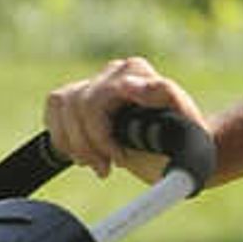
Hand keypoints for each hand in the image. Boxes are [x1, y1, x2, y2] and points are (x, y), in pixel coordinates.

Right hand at [42, 57, 209, 179]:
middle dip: (86, 144)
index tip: (119, 160)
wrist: (186, 148)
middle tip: (105, 169)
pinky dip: (61, 133)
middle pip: (74, 105)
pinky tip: (80, 152)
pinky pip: (55, 106)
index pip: (92, 102)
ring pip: (60, 104)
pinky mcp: (84, 98)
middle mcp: (114, 73)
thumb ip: (163, 94)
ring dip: (72, 141)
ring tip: (94, 163)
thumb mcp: (184, 121)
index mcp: (134, 72)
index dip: (99, 136)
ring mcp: (98, 84)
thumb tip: (127, 84)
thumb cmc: (187, 139)